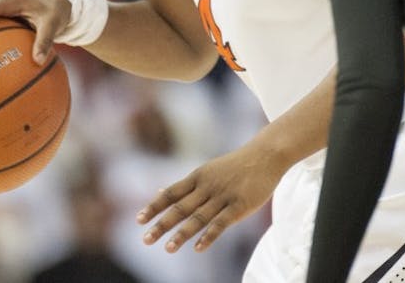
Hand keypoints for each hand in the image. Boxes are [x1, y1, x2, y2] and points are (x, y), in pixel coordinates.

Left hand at [137, 142, 282, 252]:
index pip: (171, 193)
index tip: (139, 220)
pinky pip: (221, 223)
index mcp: (198, 177)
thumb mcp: (207, 171)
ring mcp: (223, 196)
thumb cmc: (235, 166)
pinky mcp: (239, 206)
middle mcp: (207, 186)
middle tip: (146, 240)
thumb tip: (158, 193)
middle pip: (180, 208)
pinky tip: (197, 248)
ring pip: (198, 217)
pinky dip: (208, 235)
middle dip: (161, 224)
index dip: (154, 206)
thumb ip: (185, 186)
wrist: (266, 155)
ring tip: (167, 248)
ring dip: (182, 234)